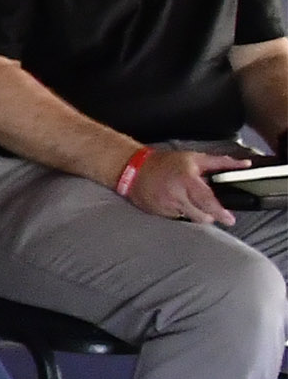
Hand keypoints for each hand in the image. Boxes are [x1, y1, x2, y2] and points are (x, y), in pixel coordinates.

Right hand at [127, 147, 248, 225]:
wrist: (134, 169)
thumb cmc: (166, 162)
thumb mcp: (194, 158)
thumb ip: (219, 163)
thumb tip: (243, 164)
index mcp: (187, 181)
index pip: (207, 200)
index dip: (220, 212)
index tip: (230, 220)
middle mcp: (176, 196)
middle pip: (200, 216)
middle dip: (209, 216)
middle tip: (211, 211)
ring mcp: (166, 206)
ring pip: (189, 218)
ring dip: (195, 214)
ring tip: (190, 203)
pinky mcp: (158, 213)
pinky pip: (176, 218)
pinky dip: (180, 213)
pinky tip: (176, 203)